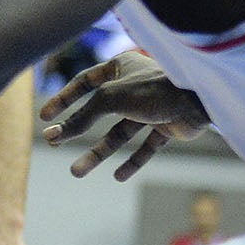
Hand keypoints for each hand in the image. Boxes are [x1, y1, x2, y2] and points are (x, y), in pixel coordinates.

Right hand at [38, 51, 209, 180]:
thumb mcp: (109, 99)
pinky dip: (132, 161)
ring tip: (75, 172)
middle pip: (98, 112)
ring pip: (118, 133)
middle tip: (55, 143)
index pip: (85, 82)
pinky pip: (145, 147)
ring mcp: (150, 108)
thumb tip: (56, 133)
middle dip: (76, 130)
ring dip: (98, 153)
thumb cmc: (153, 89)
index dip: (64, 99)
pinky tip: (117, 176)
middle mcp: (134, 86)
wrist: (199, 101)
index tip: (45, 117)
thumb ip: (83, 116)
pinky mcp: (166, 127)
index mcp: (121, 68)